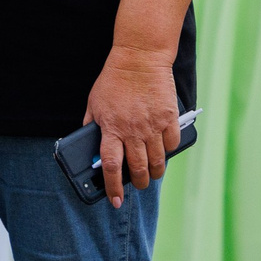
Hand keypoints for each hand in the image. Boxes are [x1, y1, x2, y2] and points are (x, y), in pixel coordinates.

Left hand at [84, 48, 180, 208]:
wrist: (139, 60)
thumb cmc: (113, 81)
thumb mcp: (94, 103)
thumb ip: (92, 124)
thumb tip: (89, 142)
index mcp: (111, 128)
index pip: (110, 165)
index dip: (113, 186)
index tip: (115, 200)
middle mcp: (132, 131)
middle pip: (137, 168)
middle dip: (138, 183)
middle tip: (138, 185)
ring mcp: (153, 126)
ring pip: (157, 160)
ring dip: (155, 172)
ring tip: (152, 174)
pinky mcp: (169, 118)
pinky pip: (172, 143)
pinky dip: (169, 151)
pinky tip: (164, 151)